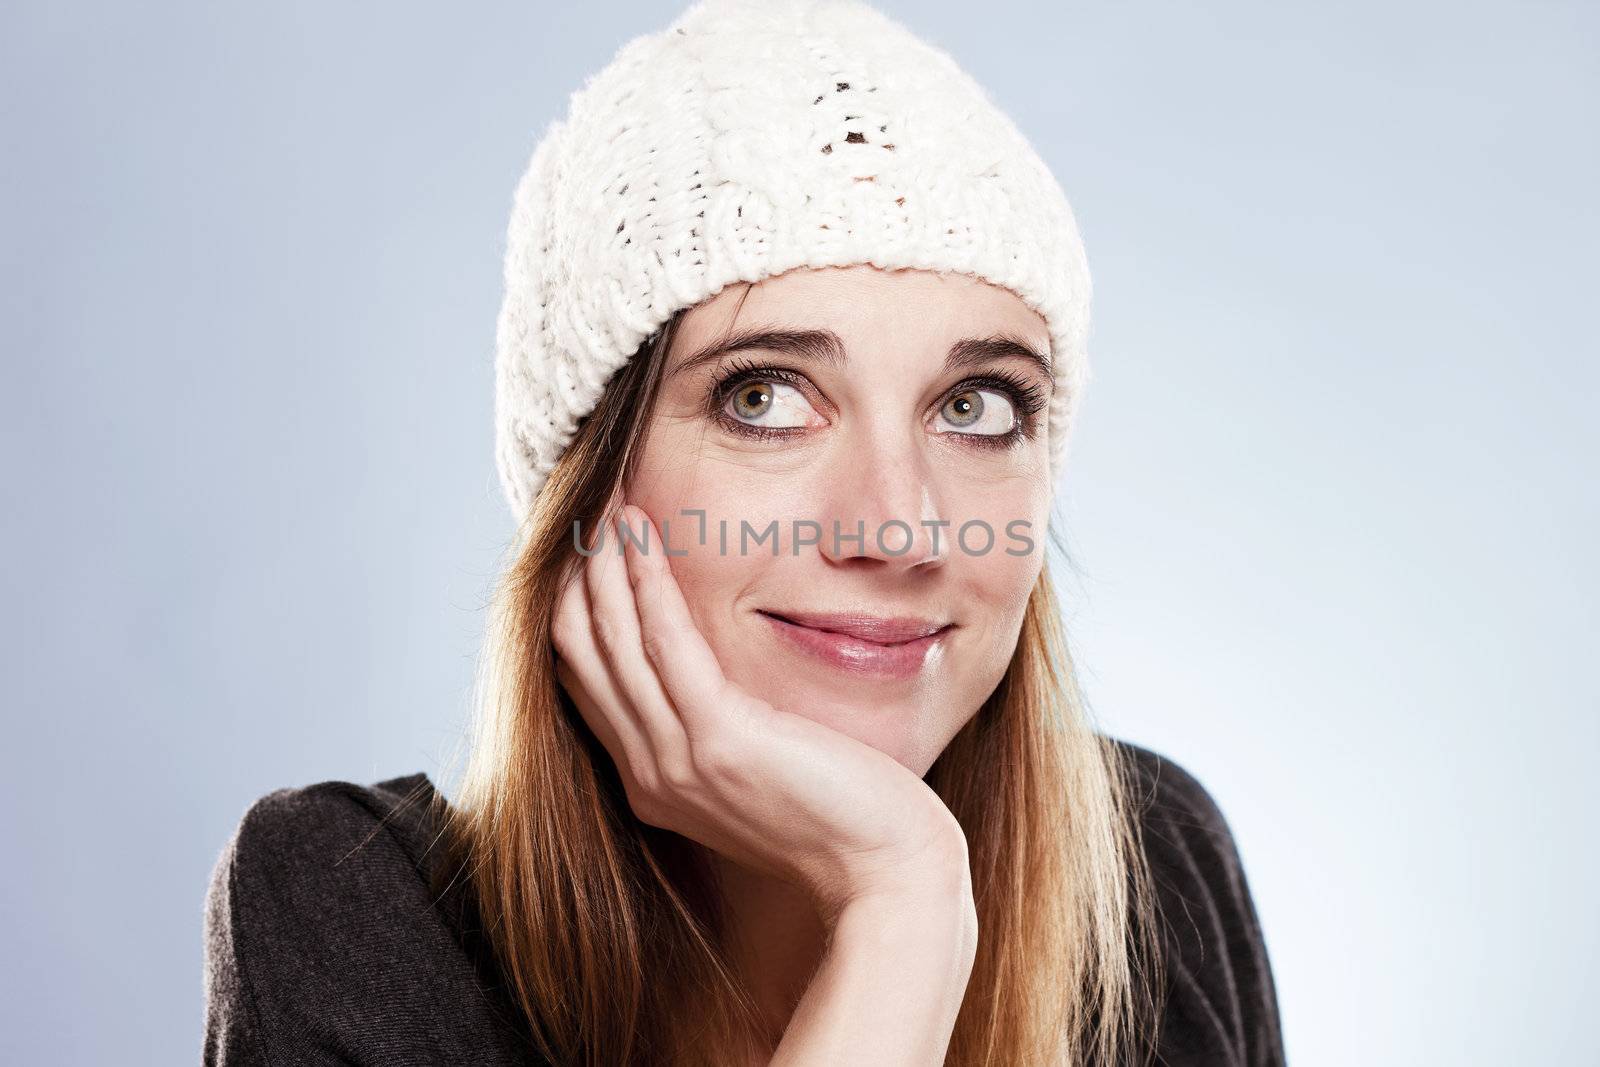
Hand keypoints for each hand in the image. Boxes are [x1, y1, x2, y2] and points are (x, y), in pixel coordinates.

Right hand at [551, 497, 969, 916]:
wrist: (885, 870)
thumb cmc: (839, 812)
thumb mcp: (759, 765)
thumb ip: (718, 725)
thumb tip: (707, 666)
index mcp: (652, 781)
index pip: (585, 678)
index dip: (576, 606)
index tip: (584, 545)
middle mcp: (649, 774)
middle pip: (581, 653)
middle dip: (578, 574)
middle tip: (586, 507)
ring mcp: (676, 762)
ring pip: (611, 641)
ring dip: (604, 564)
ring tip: (608, 502)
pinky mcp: (718, 741)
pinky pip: (664, 643)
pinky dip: (645, 581)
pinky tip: (641, 531)